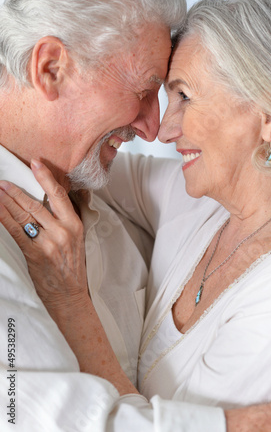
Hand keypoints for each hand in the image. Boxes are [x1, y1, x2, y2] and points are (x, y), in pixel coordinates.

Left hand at [0, 160, 87, 318]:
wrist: (70, 295)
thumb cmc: (72, 266)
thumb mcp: (77, 239)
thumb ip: (65, 219)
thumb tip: (49, 200)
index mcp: (75, 224)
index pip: (59, 195)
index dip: (45, 177)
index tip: (36, 163)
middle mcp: (63, 231)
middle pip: (35, 204)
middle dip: (16, 191)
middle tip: (3, 180)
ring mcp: (48, 243)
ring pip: (24, 216)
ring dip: (7, 201)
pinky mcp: (35, 254)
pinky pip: (16, 232)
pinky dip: (4, 219)